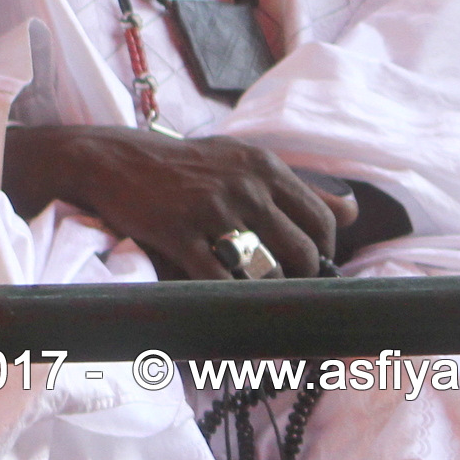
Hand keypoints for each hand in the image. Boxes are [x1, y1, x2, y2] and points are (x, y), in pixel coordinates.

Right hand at [3, 125, 352, 279]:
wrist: (106, 158)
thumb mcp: (237, 161)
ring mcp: (211, 208)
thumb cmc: (177, 165)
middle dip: (300, 280)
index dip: (324, 253)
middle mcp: (244, 184)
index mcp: (262, 165)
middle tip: (281, 288)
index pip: (323, 221)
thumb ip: (293, 187)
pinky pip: (219, 281)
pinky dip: (227, 299)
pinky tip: (222, 301)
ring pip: (268, 271)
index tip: (305, 266)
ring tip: (251, 294)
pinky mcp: (179, 231)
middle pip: (304, 252)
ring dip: (265, 292)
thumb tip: (353, 211)